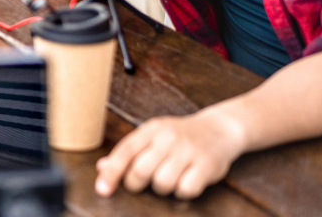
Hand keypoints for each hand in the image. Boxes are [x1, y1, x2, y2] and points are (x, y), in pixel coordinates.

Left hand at [96, 110, 246, 199]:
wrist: (219, 128)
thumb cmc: (179, 135)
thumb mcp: (152, 136)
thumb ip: (129, 152)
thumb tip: (102, 167)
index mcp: (151, 129)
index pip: (125, 151)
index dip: (112, 172)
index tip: (102, 190)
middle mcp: (169, 137)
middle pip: (141, 171)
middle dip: (136, 184)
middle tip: (142, 182)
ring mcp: (189, 151)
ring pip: (162, 183)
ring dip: (162, 188)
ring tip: (169, 177)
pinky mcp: (207, 165)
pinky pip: (186, 189)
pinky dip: (183, 191)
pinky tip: (186, 180)